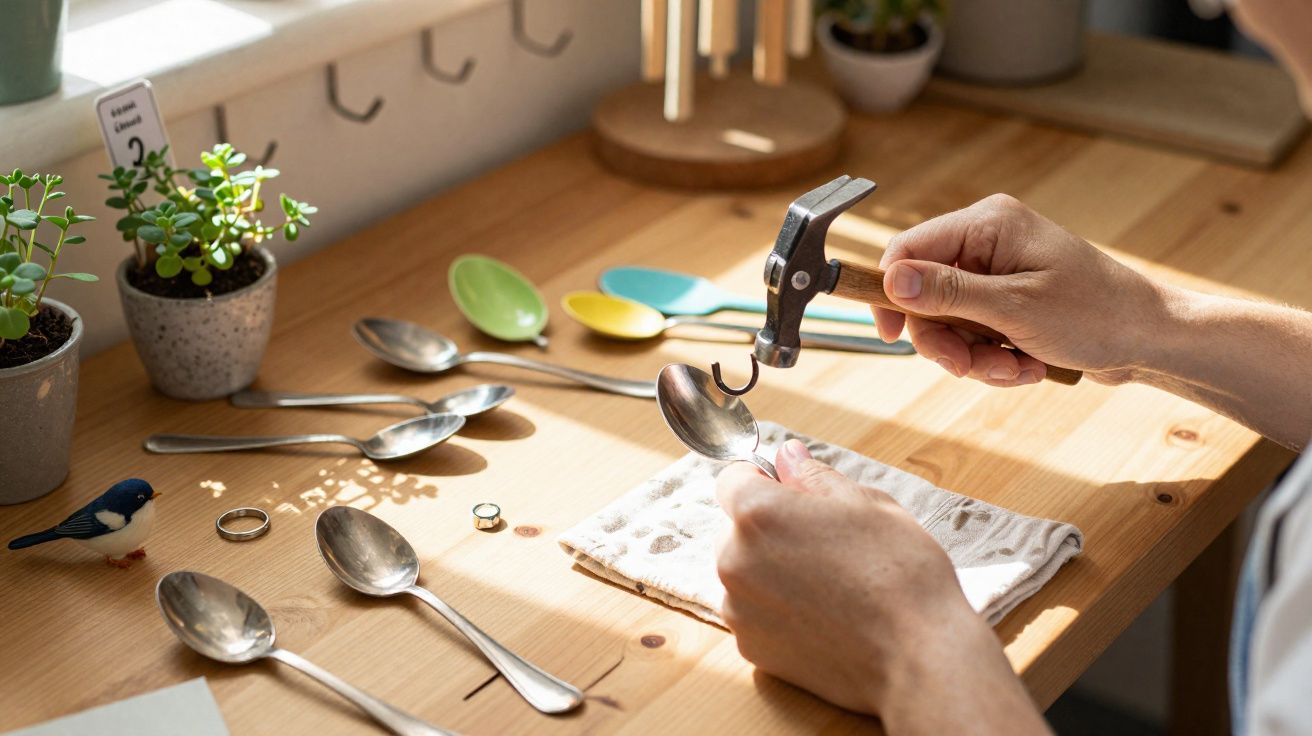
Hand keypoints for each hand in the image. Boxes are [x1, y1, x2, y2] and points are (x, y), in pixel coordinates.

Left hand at [716, 440, 1047, 732]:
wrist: (918, 656)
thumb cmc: (900, 572)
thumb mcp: (868, 504)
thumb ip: (814, 477)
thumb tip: (787, 456)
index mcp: (758, 513)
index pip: (732, 479)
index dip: (763, 480)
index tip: (792, 492)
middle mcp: (734, 560)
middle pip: (736, 530)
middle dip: (769, 529)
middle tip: (825, 544)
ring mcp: (739, 609)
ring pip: (744, 574)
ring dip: (771, 572)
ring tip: (829, 585)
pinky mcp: (752, 648)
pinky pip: (754, 614)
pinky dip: (778, 612)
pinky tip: (823, 617)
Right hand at [875, 194, 1167, 385]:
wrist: (1151, 339)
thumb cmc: (1096, 314)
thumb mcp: (1015, 307)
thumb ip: (948, 292)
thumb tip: (890, 279)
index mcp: (987, 224)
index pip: (908, 249)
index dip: (891, 293)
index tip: (892, 336)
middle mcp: (988, 241)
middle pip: (925, 294)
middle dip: (946, 339)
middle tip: (968, 366)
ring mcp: (998, 272)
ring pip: (949, 322)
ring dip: (974, 356)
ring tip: (1013, 369)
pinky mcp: (1008, 301)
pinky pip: (975, 334)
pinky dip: (994, 358)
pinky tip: (1026, 365)